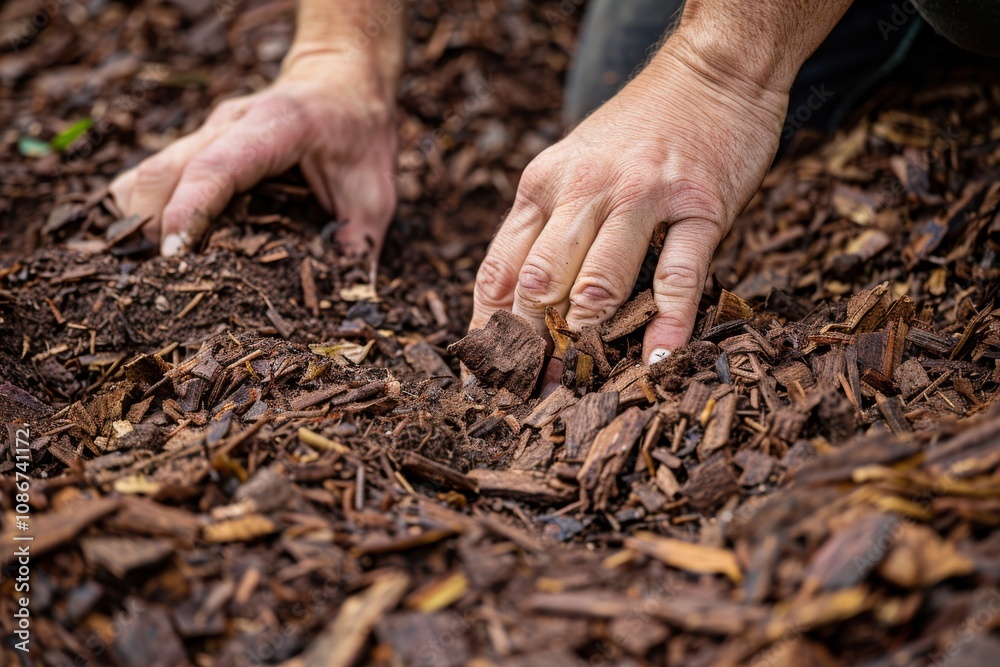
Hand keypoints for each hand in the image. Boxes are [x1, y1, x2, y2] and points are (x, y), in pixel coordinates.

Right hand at [110, 53, 397, 256]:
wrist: (342, 81)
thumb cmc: (360, 136)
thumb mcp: (376, 192)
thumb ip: (359, 243)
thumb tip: (346, 301)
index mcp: (275, 126)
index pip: (216, 167)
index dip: (189, 211)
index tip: (174, 256)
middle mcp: (229, 124)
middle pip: (164, 172)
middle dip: (153, 228)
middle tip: (163, 281)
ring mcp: (206, 132)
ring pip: (149, 173)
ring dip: (143, 222)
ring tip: (159, 271)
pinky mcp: (196, 145)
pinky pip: (152, 176)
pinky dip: (146, 212)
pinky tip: (161, 248)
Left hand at [471, 37, 787, 363]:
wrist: (711, 74)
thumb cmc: (635, 133)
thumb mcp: (569, 166)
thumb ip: (539, 227)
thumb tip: (505, 303)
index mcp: (542, 183)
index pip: (500, 269)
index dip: (489, 328)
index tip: (486, 374)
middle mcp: (584, 189)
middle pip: (539, 281)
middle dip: (529, 343)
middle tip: (530, 390)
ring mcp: (644, 197)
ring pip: (598, 279)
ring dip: (584, 335)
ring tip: (578, 376)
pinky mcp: (701, 206)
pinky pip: (678, 276)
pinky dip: (667, 325)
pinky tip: (657, 361)